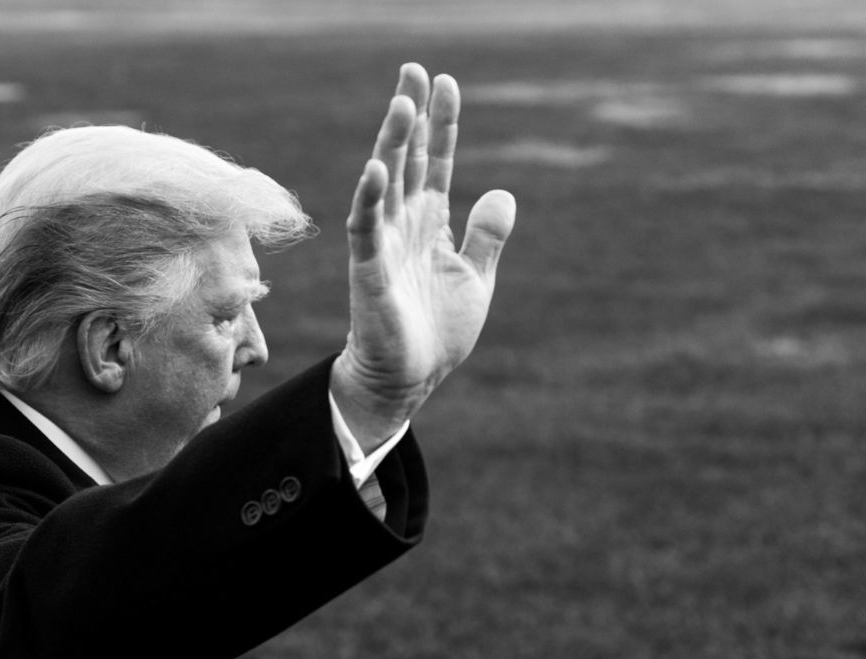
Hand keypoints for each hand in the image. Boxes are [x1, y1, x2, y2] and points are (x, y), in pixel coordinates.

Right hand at [330, 63, 516, 450]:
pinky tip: (378, 168)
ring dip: (392, 144)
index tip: (445, 83)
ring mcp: (383, 246)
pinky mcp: (369, 272)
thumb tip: (502, 190)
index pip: (435, 163)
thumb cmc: (436, 332)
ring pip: (385, 184)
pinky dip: (371, 198)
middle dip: (409, 116)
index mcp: (429, 225)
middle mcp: (403, 226)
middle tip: (412, 69)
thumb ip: (486, 235)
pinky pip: (366, 228)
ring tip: (402, 103)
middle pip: (407, 159)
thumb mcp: (476, 277)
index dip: (440, 125)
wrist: (409, 379)